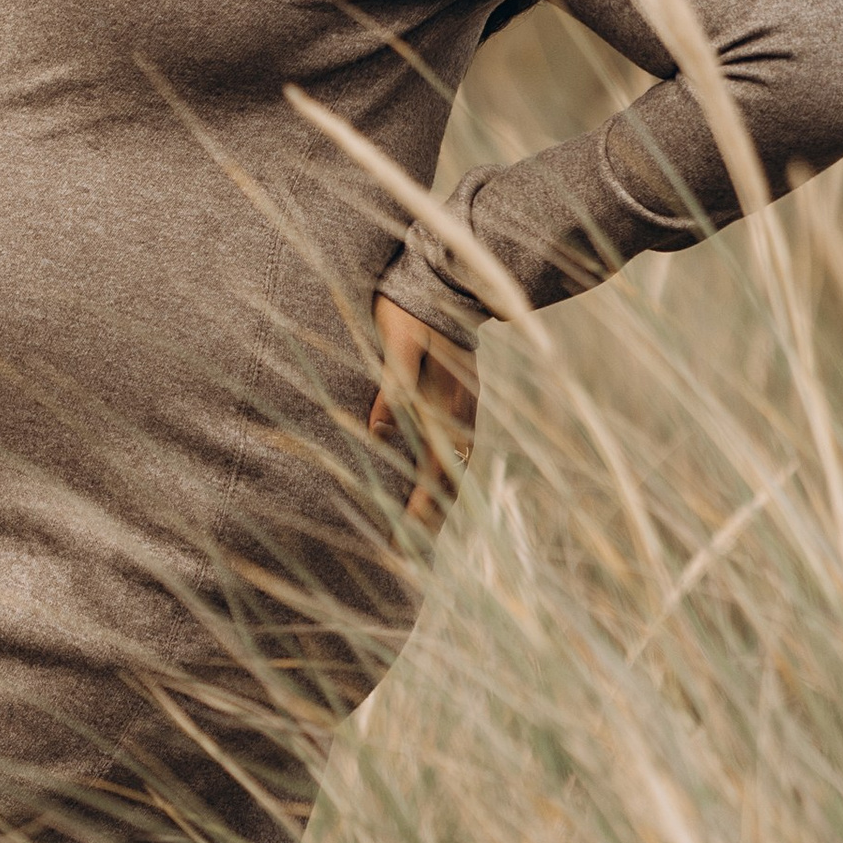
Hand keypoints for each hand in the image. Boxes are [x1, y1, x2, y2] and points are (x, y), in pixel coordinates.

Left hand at [368, 295, 479, 534]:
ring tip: (420, 539)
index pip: (435, 476)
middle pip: (449, 485)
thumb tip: (380, 432)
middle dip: (430, 524)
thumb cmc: (414, 313)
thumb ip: (393, 386)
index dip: (420, 513)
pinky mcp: (458, 403)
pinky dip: (441, 480)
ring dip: (437, 506)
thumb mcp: (400, 345)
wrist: (444, 282)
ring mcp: (462, 413)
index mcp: (448, 410)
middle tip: (408, 560)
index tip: (402, 545)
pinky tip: (429, 491)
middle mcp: (461, 420)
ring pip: (453, 472)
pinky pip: (453, 454)